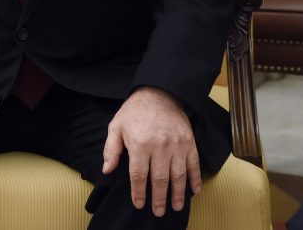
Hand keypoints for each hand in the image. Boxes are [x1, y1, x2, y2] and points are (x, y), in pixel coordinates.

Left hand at [102, 86, 199, 216]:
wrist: (160, 92)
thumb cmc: (135, 111)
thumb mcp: (116, 126)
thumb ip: (111, 149)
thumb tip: (107, 170)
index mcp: (140, 144)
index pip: (138, 175)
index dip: (138, 192)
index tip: (139, 204)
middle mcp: (160, 146)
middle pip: (159, 180)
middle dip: (158, 199)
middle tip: (158, 211)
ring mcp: (177, 145)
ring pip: (178, 176)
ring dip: (178, 194)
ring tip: (176, 207)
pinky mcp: (189, 142)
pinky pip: (194, 164)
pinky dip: (195, 179)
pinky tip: (195, 191)